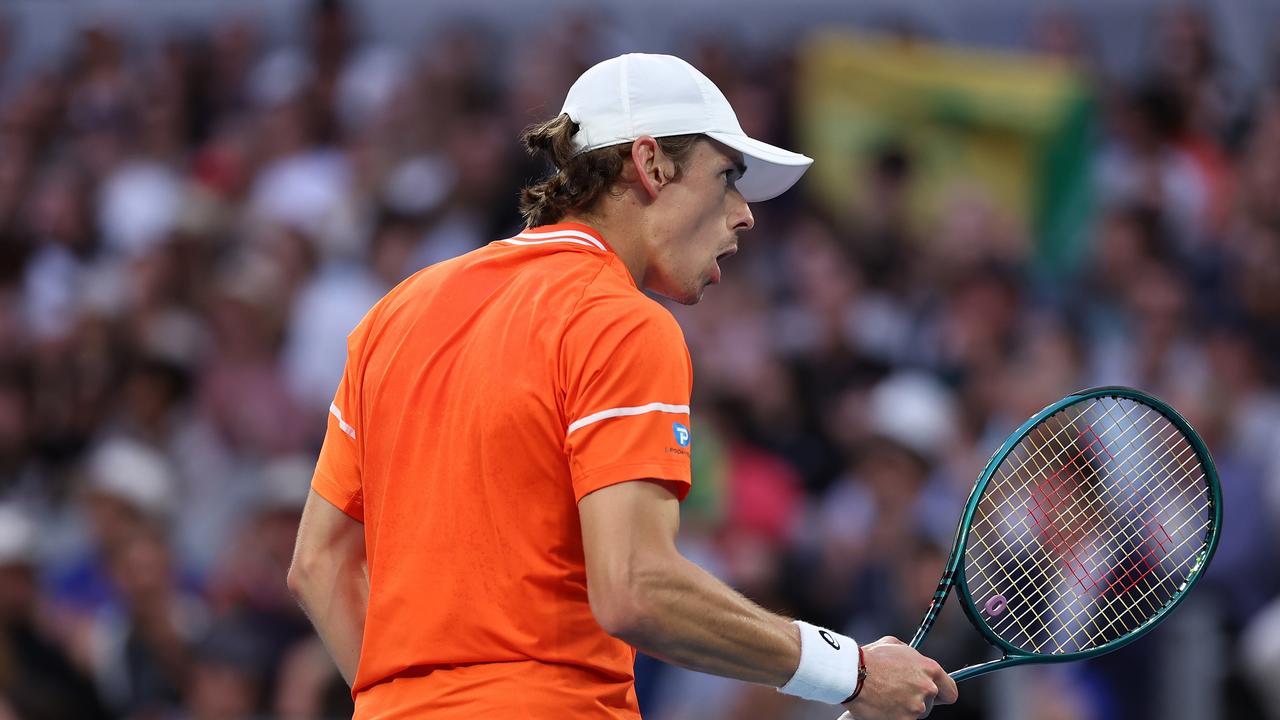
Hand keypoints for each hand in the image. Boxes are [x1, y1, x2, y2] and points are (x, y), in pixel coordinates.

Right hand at [838, 636, 957, 718]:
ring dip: (903, 709)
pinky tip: (880, 706)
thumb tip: (914, 660)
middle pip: (930, 704)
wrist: (851, 673)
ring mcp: (916, 707)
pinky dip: (892, 716)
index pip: (950, 691)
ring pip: (915, 713)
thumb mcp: (894, 645)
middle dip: (916, 700)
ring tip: (884, 697)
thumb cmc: (870, 657)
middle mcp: (927, 688)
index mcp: (929, 668)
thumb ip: (911, 656)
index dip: (942, 694)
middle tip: (898, 695)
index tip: (935, 696)